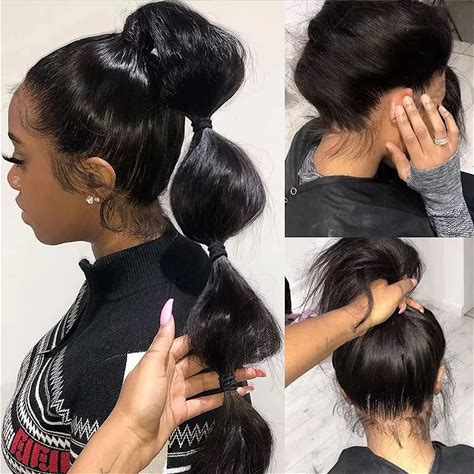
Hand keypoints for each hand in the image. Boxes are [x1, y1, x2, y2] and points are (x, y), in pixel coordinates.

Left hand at [110, 299, 263, 467]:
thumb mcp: (151, 365)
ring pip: (207, 381)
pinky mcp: (182, 411)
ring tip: (250, 374)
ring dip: (227, 378)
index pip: (188, 344)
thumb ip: (163, 337)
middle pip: (202, 363)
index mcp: (163, 360)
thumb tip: (167, 307)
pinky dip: (221, 397)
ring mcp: (177, 393)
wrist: (130, 439)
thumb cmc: (138, 399)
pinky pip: (205, 401)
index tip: (226, 334)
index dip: (206, 339)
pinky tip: (237, 393)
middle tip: (246, 357)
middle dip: (222, 360)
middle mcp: (171, 374)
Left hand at [348, 278, 420, 336]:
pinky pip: (385, 306)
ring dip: (398, 306)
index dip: (410, 294)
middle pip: (396, 292)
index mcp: (382, 281)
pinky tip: (391, 314)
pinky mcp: (371, 305)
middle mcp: (377, 287)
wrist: (358, 319)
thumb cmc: (374, 307)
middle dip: (405, 301)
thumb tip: (412, 280)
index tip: (417, 304)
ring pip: (391, 300)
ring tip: (400, 312)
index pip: (401, 284)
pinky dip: (390, 310)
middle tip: (411, 309)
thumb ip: (405, 285)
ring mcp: (373, 296)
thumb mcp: (395, 293)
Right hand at [386, 94, 459, 179]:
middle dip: (414, 114)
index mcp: (420, 161)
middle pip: (423, 130)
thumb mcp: (406, 175)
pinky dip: (448, 118)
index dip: (403, 123)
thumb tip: (388, 144)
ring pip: (438, 127)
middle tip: (408, 100)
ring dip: (431, 111)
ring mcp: (445, 150)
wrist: (442, 189)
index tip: (398, 110)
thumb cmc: (421, 181)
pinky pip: (453, 130)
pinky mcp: (454, 147)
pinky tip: (441, 108)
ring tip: (424, 98)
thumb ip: (398, 159)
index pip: (410, 138)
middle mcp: (433, 154)